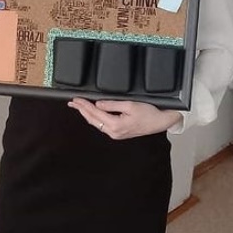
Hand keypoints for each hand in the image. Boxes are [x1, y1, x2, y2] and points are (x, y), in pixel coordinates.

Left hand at [68, 97, 182, 138]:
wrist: (160, 122)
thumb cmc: (149, 113)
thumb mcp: (130, 105)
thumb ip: (112, 104)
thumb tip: (98, 104)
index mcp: (115, 125)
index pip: (95, 113)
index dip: (84, 105)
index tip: (76, 99)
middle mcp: (113, 132)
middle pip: (93, 119)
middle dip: (82, 110)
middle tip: (72, 102)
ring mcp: (116, 134)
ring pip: (97, 123)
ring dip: (87, 114)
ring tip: (79, 107)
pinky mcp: (119, 133)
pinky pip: (103, 125)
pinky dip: (95, 118)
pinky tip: (92, 113)